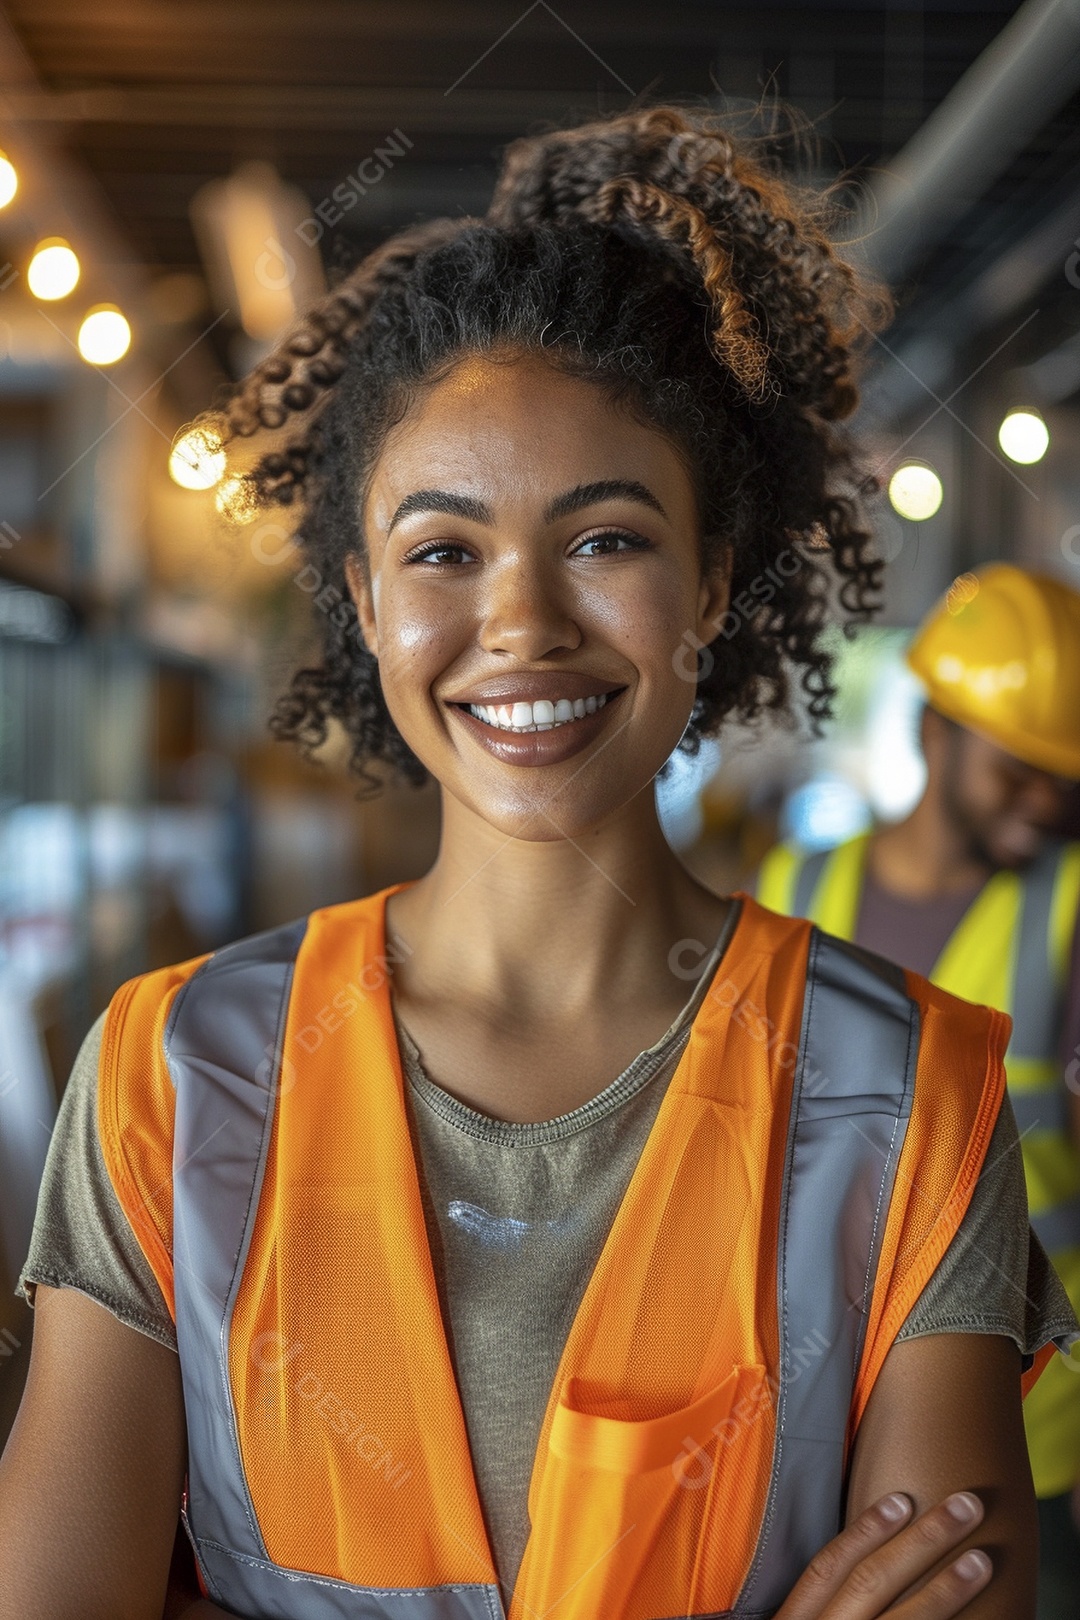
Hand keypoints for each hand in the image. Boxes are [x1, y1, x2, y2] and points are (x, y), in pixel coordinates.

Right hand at [776, 1491, 991, 1617]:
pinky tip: (981, 1618)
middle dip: (921, 1544)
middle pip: (871, 1585)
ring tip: (981, 1560)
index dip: (864, 1531)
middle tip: (966, 1507)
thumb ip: (816, 1602)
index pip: (827, 1568)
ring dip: (945, 1590)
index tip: (903, 1498)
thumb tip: (860, 1550)